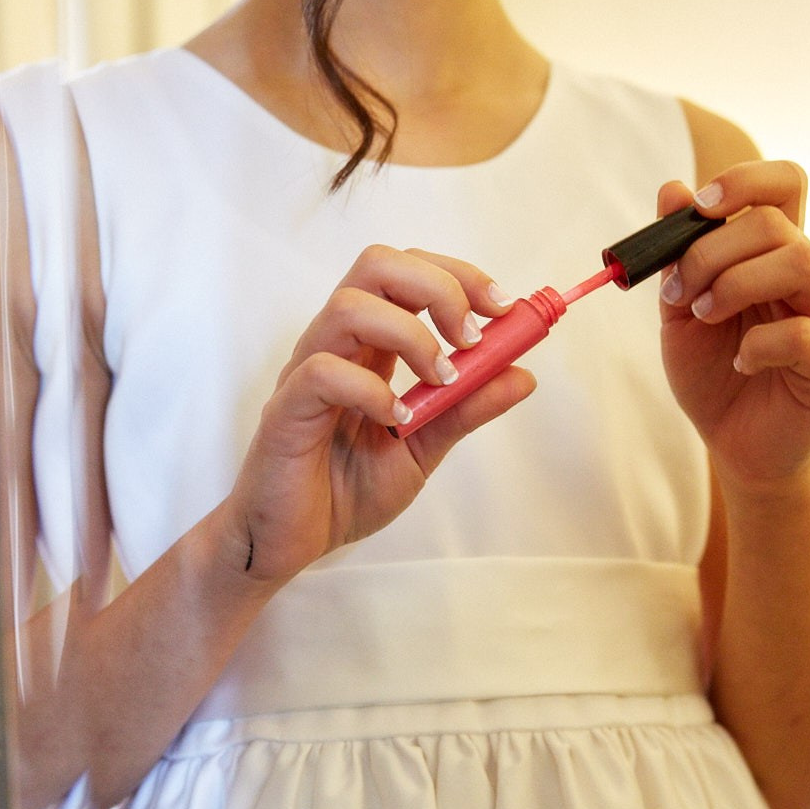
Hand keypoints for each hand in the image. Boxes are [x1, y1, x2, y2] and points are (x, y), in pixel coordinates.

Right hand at [222, 246, 529, 583]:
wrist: (292, 543)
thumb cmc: (346, 490)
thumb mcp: (424, 447)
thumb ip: (467, 410)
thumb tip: (523, 375)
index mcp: (369, 346)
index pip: (408, 274)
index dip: (459, 277)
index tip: (502, 308)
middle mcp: (336, 346)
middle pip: (377, 265)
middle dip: (438, 286)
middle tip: (472, 337)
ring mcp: (306, 372)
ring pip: (349, 306)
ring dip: (410, 335)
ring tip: (440, 381)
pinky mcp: (286, 410)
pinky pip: (322, 372)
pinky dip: (371, 388)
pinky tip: (395, 418)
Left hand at [657, 162, 809, 488]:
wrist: (734, 445)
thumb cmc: (714, 372)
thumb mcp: (680, 309)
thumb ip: (677, 254)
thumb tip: (672, 189)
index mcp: (774, 254)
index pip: (785, 184)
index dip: (745, 180)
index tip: (699, 207)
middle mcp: (808, 278)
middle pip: (778, 223)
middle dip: (712, 250)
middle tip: (681, 293)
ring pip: (803, 263)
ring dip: (737, 283)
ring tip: (706, 316)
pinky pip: (805, 334)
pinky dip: (759, 343)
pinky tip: (741, 362)